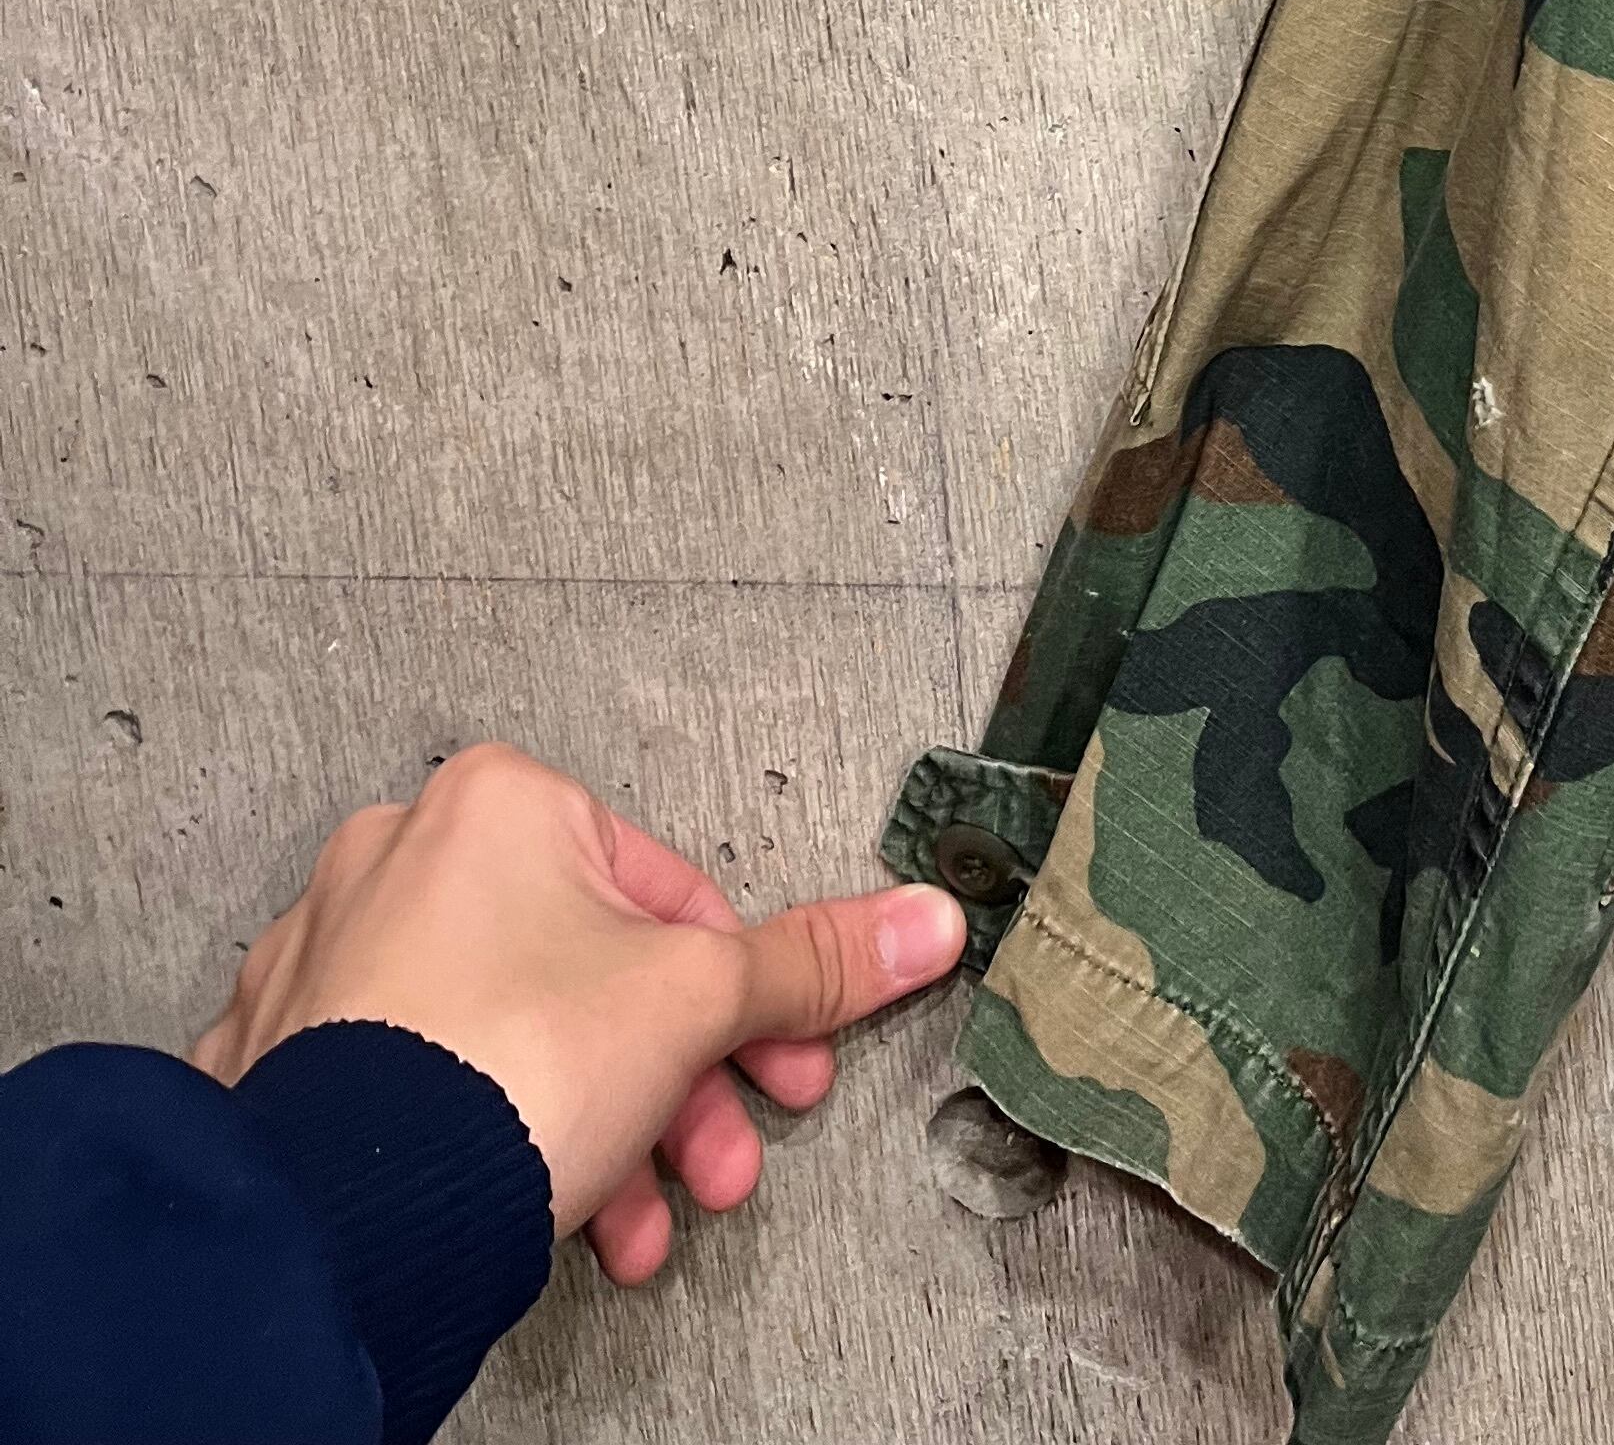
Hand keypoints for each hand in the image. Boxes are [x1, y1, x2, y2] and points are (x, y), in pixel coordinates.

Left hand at [190, 741, 968, 1280]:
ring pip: (503, 1041)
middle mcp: (400, 855)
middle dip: (669, 1089)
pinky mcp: (280, 1054)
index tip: (774, 1075)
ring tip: (627, 1224)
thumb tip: (919, 922)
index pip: (668, 892)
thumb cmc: (505, 1073)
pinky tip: (512, 1207)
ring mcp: (328, 956)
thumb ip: (809, 962)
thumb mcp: (697, 1004)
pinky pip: (414, 1087)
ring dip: (591, 1134)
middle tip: (710, 1164)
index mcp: (499, 803)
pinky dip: (479, 1140)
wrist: (350, 1218)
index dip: (740, 999)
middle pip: (587, 977)